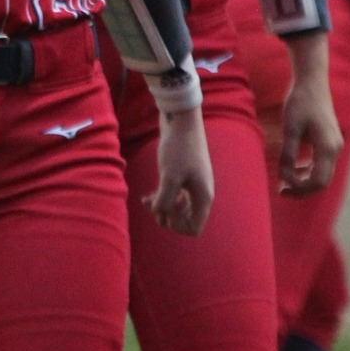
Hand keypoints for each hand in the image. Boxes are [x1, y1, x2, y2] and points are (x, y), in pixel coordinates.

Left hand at [150, 107, 213, 236]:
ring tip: (146, 198)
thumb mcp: (170, 176)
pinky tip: (148, 194)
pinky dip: (162, 197)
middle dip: (164, 216)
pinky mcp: (184, 176)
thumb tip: (160, 214)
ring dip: (161, 208)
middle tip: (149, 202)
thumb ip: (165, 199)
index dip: (175, 226)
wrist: (181, 122)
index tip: (162, 209)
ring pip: (177, 209)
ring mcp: (193, 185)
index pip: (193, 228)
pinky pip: (174, 197)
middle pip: (184, 220)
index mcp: (203, 198)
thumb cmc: (178, 148)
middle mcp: (200, 194)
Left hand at [279, 37, 343, 195]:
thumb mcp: (290, 128)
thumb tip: (285, 177)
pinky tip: (292, 169)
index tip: (281, 189)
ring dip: (304, 180)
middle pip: (322, 181)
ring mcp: (334, 145)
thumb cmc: (300, 103)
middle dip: (302, 189)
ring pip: (322, 173)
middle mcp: (335, 149)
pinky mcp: (329, 141)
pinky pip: (321, 164)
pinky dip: (308, 170)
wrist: (311, 83)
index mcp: (327, 148)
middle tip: (281, 191)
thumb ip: (288, 154)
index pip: (318, 181)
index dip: (300, 189)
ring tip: (284, 183)